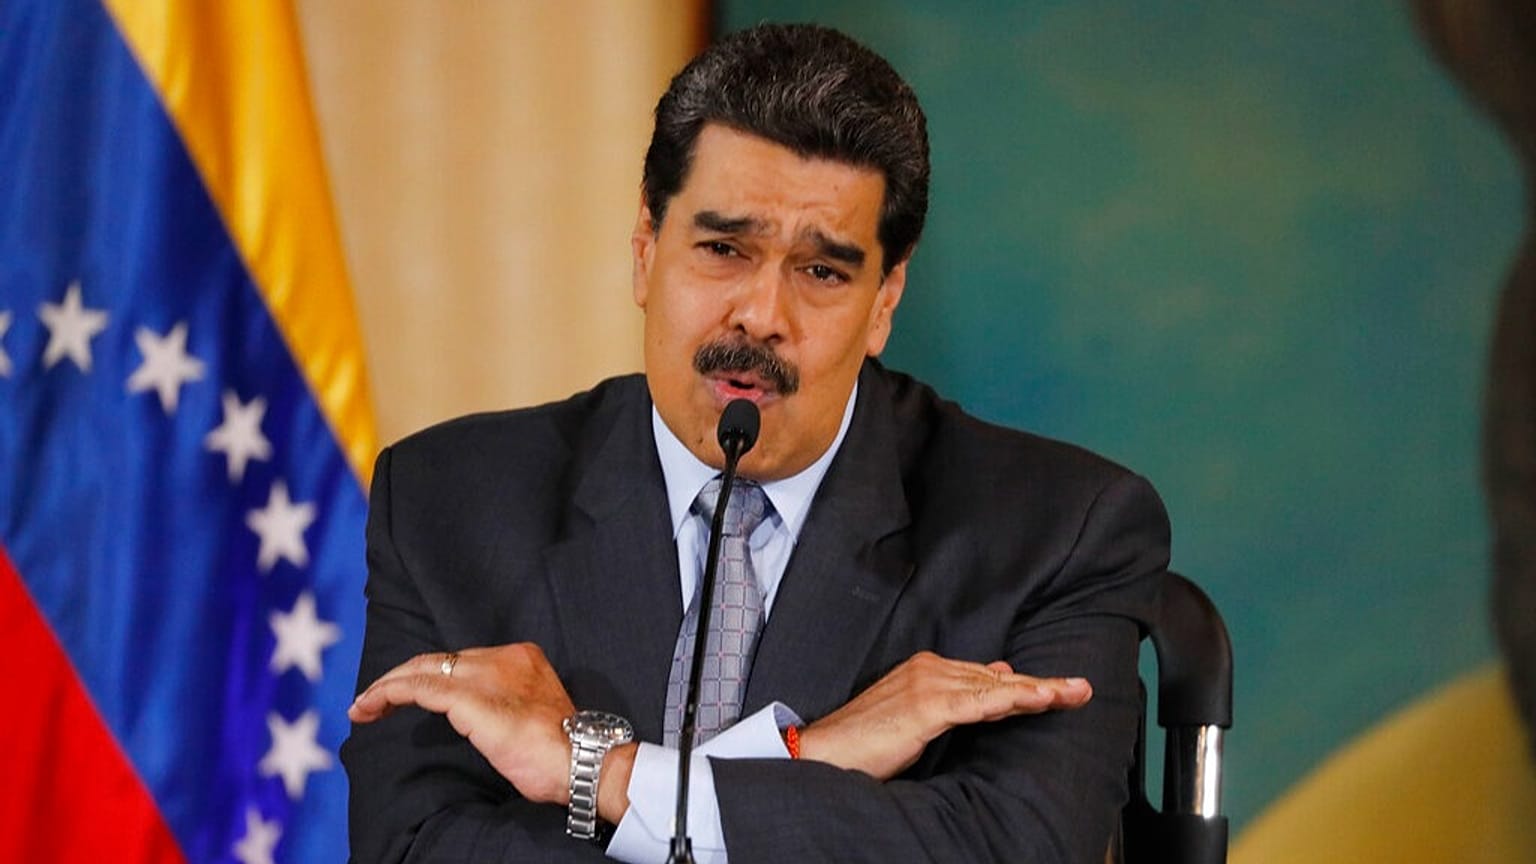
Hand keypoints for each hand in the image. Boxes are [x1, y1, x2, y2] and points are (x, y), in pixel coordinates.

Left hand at [348, 643, 576, 804]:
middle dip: (400, 678)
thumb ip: (504, 706)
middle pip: (438, 660)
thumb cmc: (563, 753)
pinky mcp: (472, 697)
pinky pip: (420, 689)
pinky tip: (372, 706)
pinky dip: (391, 694)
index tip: (406, 697)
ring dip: (386, 688)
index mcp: (522, 658)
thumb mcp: (531, 718)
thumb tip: (473, 719)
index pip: (462, 661)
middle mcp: (503, 658)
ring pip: (423, 670)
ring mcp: (488, 675)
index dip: (428, 677)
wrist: (581, 761)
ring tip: (363, 707)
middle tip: (371, 701)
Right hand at [798, 651, 1091, 779]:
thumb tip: (996, 679)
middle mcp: (930, 667)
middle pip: (998, 678)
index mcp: (927, 668)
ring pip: (996, 687)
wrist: (825, 751)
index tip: (1060, 689)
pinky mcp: (927, 706)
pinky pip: (981, 702)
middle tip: (1081, 689)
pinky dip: (1014, 700)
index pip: (987, 676)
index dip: (1026, 685)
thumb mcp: (917, 716)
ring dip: (1040, 691)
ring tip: (1074, 694)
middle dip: (1043, 685)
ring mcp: (929, 684)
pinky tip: (1041, 700)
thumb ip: (955, 698)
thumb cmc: (866, 740)